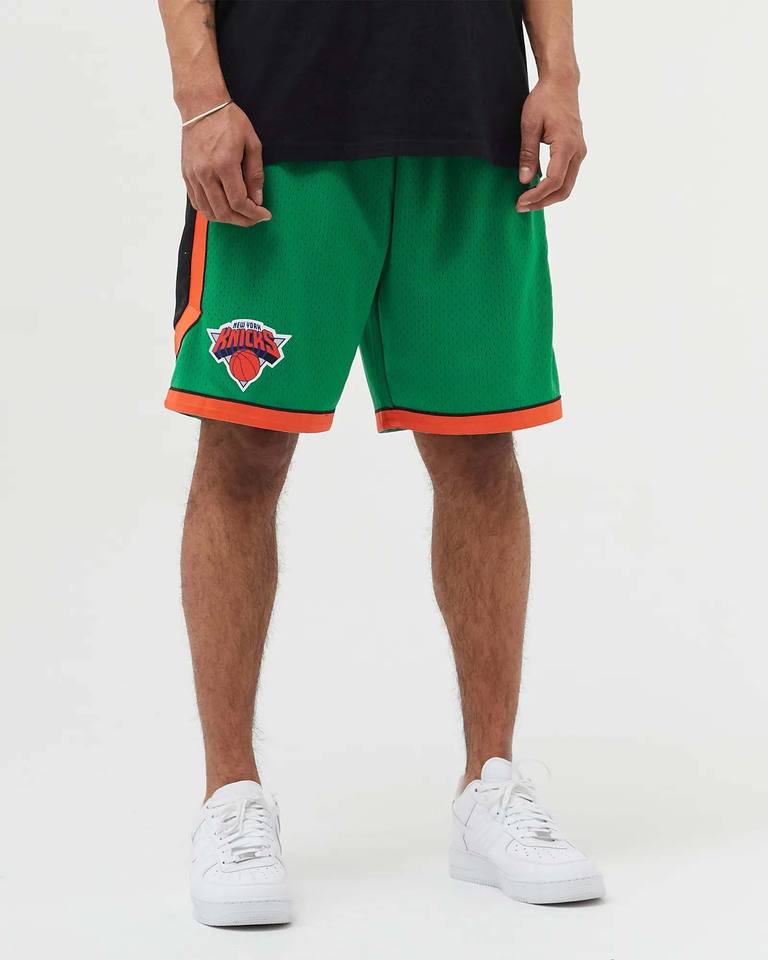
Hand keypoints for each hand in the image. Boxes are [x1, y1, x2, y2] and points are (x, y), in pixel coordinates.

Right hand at [181, 103, 270, 225]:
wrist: (201, 106)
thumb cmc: (229, 120)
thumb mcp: (252, 143)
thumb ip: (255, 174)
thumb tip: (257, 200)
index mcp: (224, 164)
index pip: (238, 202)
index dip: (253, 214)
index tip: (265, 215)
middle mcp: (205, 173)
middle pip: (223, 212)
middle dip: (242, 220)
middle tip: (254, 219)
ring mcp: (193, 175)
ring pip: (208, 212)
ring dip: (226, 219)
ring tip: (240, 215)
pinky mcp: (186, 175)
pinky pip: (197, 202)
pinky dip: (211, 211)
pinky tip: (223, 208)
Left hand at [516, 80, 586, 212]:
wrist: (561, 84)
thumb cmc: (544, 100)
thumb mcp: (529, 124)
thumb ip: (528, 154)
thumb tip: (524, 180)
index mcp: (566, 144)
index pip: (554, 180)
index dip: (537, 195)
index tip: (520, 201)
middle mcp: (578, 151)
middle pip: (563, 189)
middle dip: (542, 202)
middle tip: (521, 207)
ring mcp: (580, 152)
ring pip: (567, 186)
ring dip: (548, 198)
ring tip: (528, 202)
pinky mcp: (577, 152)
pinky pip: (568, 177)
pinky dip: (553, 188)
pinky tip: (537, 189)